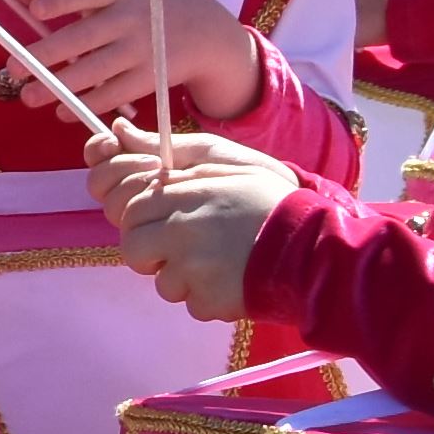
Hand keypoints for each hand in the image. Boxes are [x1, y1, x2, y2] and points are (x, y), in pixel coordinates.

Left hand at [16, 0, 258, 125]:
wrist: (206, 31)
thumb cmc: (142, 5)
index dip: (62, 0)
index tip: (35, 10)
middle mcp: (131, 17)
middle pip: (84, 37)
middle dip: (46, 54)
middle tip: (12, 70)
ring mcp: (143, 49)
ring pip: (95, 70)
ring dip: (59, 86)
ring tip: (28, 97)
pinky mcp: (151, 77)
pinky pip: (114, 93)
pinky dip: (87, 104)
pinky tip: (63, 111)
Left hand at [92, 131, 294, 320]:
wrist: (315, 245)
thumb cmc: (268, 200)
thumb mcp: (223, 161)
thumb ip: (168, 149)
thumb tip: (118, 130)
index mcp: (180, 191)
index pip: (126, 205)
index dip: (139, 217)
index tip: (163, 220)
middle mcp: (179, 227)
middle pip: (132, 246)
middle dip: (153, 250)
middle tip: (190, 245)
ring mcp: (190, 266)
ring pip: (158, 280)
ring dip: (182, 277)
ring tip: (220, 262)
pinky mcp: (206, 298)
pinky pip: (189, 303)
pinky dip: (207, 297)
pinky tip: (234, 280)